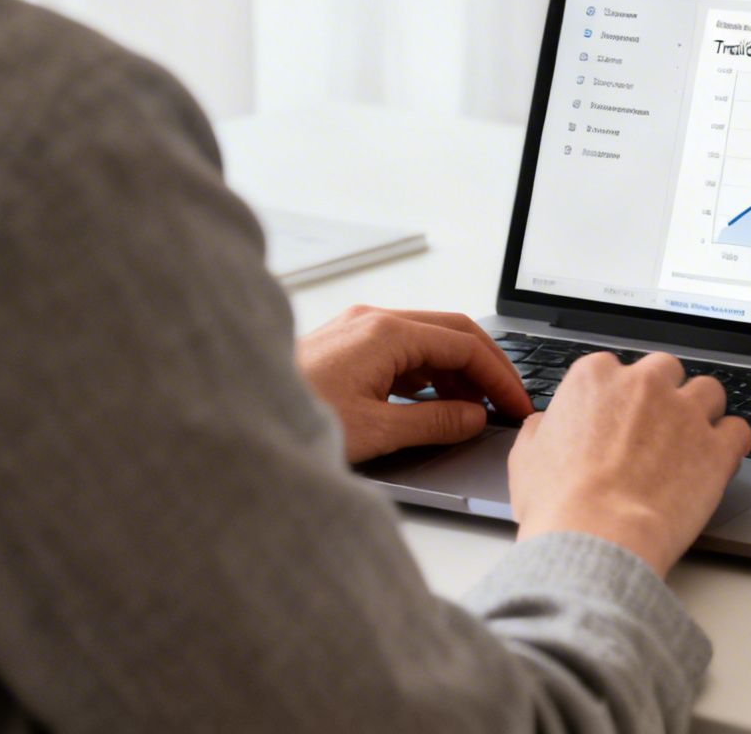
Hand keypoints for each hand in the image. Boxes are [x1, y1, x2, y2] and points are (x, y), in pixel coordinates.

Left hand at [296, 307, 533, 462]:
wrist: (234, 414)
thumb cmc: (294, 419)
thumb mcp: (375, 431)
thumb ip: (434, 421)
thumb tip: (473, 418)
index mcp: (386, 333)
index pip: (464, 344)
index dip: (499, 376)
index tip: (516, 404)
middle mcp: (373, 321)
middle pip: (451, 332)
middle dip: (485, 367)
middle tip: (507, 402)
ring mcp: (357, 329)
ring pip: (426, 340)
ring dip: (456, 371)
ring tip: (472, 411)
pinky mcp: (344, 346)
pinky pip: (401, 350)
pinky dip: (427, 373)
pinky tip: (433, 402)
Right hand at [508, 352, 750, 578]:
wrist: (597, 538)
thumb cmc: (559, 504)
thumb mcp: (527, 457)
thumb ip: (543, 428)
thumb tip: (547, 424)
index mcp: (595, 378)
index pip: (617, 369)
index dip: (620, 397)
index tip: (620, 417)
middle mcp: (644, 384)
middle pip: (667, 371)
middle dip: (664, 395)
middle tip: (656, 430)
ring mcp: (685, 412)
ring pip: (709, 392)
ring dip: (703, 413)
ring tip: (691, 443)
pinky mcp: (717, 447)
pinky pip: (739, 430)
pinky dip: (731, 443)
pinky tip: (719, 460)